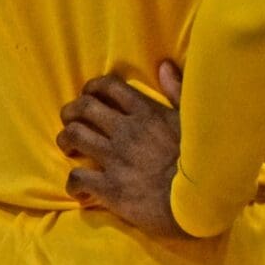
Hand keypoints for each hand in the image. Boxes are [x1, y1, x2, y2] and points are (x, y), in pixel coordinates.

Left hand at [61, 63, 186, 238]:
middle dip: (71, 112)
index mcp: (147, 112)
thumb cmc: (199, 158)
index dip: (91, 88)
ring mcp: (115, 159)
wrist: (198, 199)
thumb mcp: (191, 119)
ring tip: (71, 148)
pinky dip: (73, 183)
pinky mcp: (109, 187)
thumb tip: (165, 65)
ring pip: (73, 136)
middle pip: (83, 108)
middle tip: (71, 121)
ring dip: (66, 140)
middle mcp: (126, 131)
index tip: (89, 97)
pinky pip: (76, 178)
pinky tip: (79, 188)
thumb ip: (177, 90)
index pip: (108, 86)